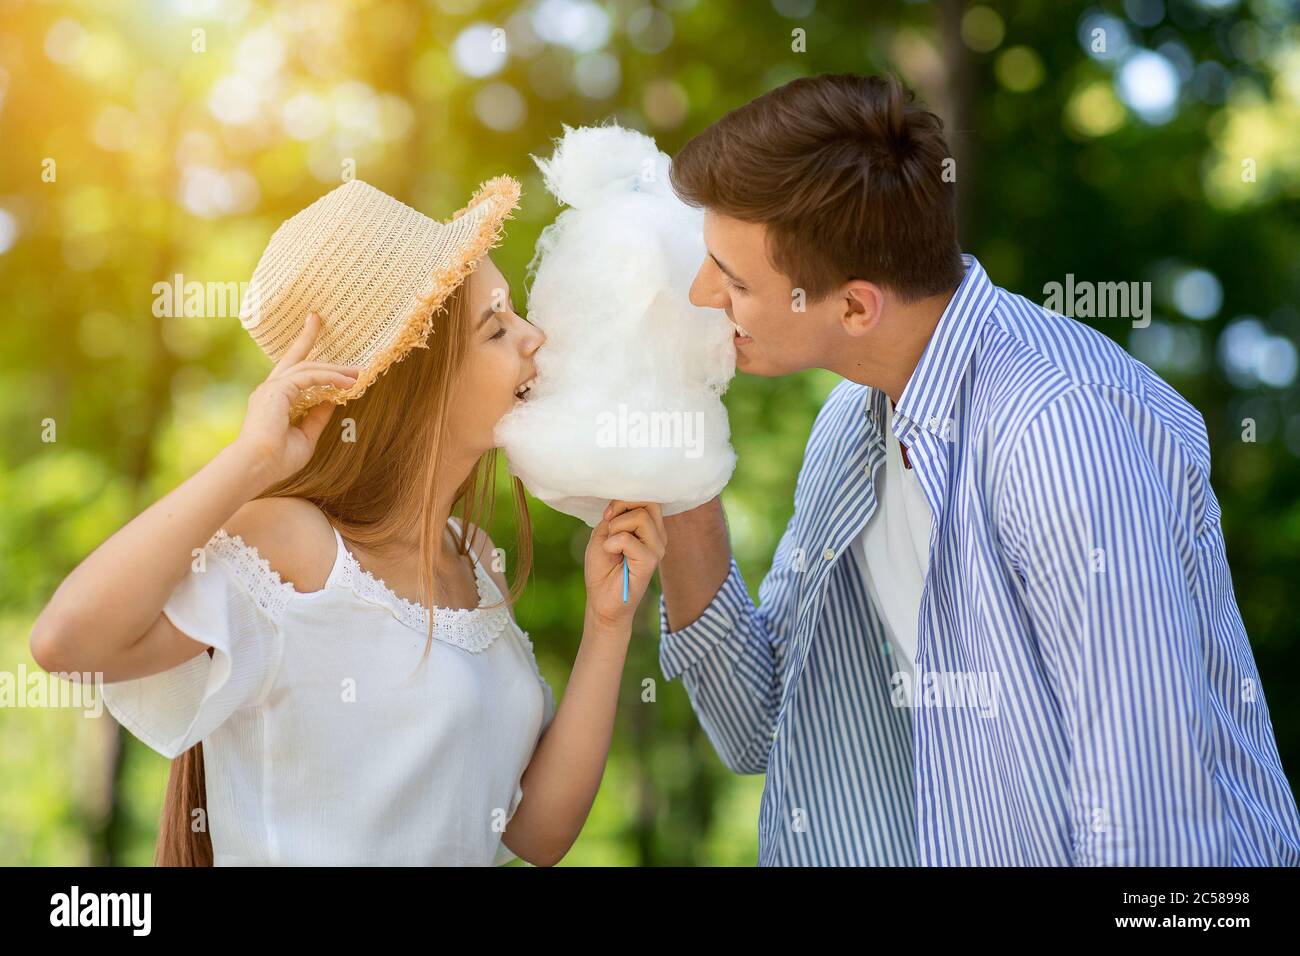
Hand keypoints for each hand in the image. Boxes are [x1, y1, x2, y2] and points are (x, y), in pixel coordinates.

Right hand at [231, 313, 359, 489]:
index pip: (292, 372)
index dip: (304, 355)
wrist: (258, 466)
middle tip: (319, 321)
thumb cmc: (278, 459)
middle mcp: (271, 390)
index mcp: (274, 400)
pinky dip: (329, 378)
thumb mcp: (306, 435)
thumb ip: (318, 416)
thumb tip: (332, 399)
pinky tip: (346, 383)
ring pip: (307, 367)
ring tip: (357, 372)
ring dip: (334, 369)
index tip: (315, 336)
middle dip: (307, 337)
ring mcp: (272, 388)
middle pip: (293, 357)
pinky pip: (308, 377)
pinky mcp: (277, 390)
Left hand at [584, 500, 666, 626]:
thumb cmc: (602, 568)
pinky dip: (613, 542)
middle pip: (649, 502)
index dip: (624, 500)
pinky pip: (629, 539)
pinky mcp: (650, 562)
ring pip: (640, 517)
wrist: (601, 600)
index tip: (608, 515)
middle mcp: (657, 537)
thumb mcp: (603, 533)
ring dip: (616, 527)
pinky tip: (610, 554)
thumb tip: (623, 506)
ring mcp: (656, 549)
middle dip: (622, 507)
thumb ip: (615, 516)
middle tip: (608, 525)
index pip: (647, 499)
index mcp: (650, 529)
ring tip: (610, 545)